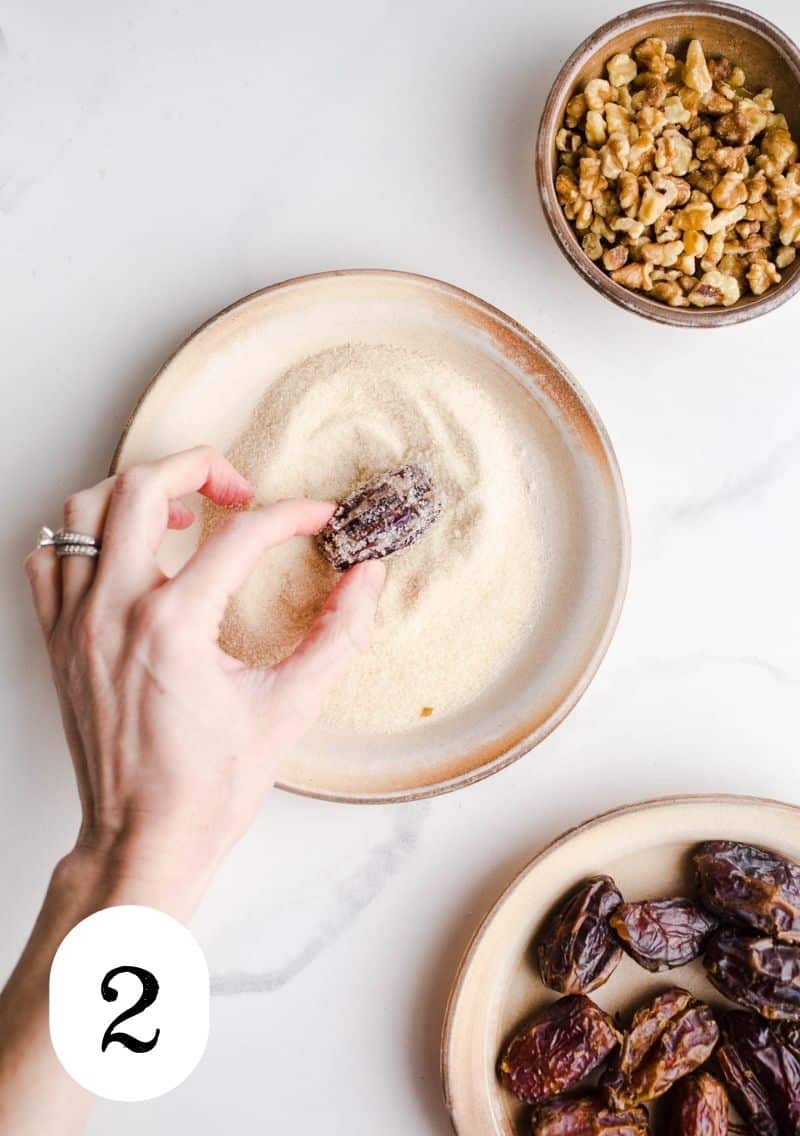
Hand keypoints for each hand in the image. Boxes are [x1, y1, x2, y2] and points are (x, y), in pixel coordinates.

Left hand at [23, 445, 384, 914]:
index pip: (241, 536)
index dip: (291, 516)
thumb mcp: (290, 708)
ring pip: (85, 511)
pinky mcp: (57, 641)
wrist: (145, 838)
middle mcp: (116, 611)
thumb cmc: (209, 786)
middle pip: (143, 487)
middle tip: (238, 491)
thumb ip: (339, 635)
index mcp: (175, 625)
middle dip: (200, 468)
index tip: (315, 518)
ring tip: (179, 513)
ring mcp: (77, 623)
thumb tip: (369, 580)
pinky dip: (83, 538)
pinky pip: (50, 560)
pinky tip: (122, 553)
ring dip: (134, 493)